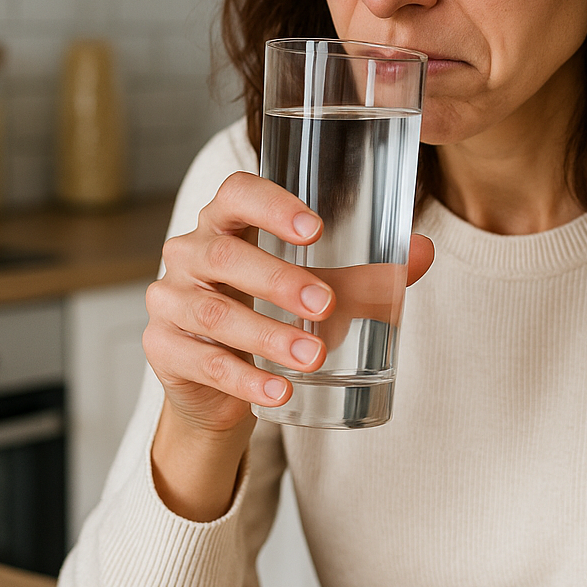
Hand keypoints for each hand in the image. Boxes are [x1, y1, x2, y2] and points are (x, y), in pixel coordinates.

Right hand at [142, 170, 434, 518]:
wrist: (222, 381)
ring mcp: (171, 300)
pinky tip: (279, 392)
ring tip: (313, 356)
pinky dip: (246, 380)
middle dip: (278, 280)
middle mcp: (190, 252)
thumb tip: (423, 252)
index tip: (315, 227)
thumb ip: (367, 274)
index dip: (271, 204)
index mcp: (226, 221)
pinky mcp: (163, 348)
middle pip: (226, 255)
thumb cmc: (273, 312)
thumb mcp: (320, 290)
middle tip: (325, 304)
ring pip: (216, 313)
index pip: (237, 193)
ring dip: (268, 336)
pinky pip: (204, 362)